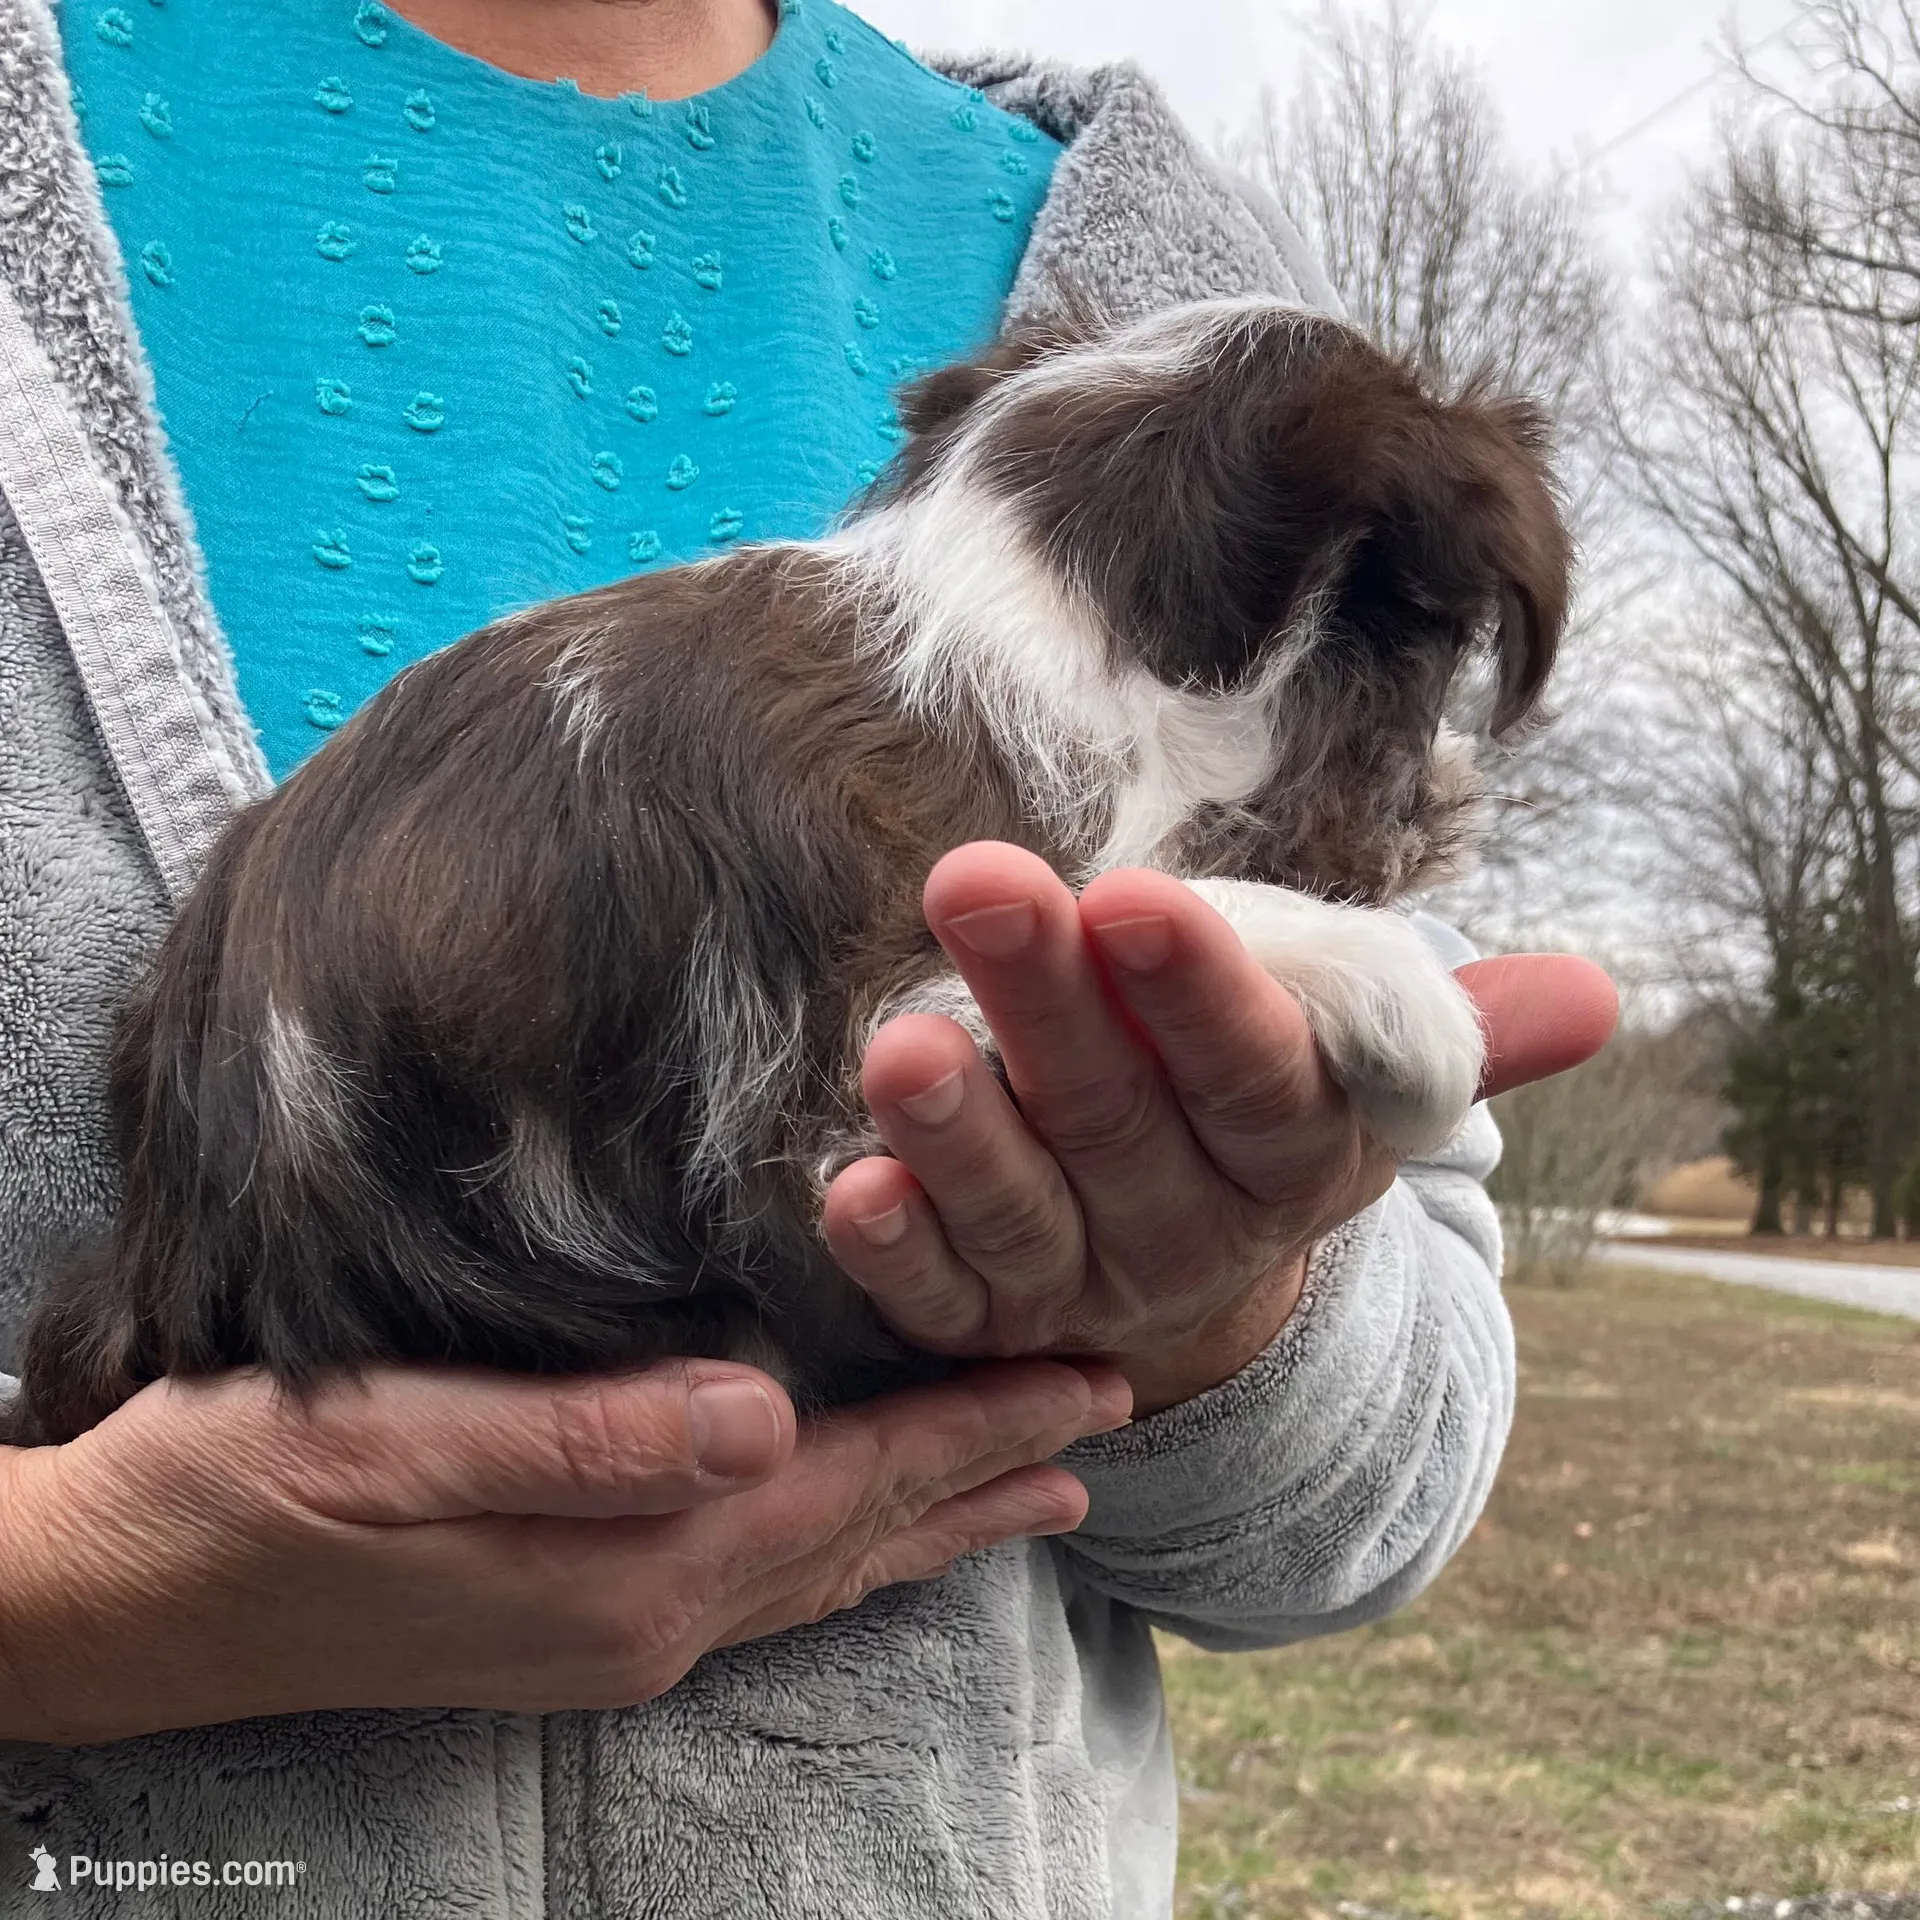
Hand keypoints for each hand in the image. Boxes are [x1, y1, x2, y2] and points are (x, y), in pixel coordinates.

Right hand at [0, 1353, 1129, 1742]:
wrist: (120, 1604)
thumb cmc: (242, 1492)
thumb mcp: (396, 1439)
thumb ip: (587, 1434)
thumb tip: (766, 1413)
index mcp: (631, 1562)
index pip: (851, 1479)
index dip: (975, 1424)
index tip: (1093, 1379)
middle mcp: (649, 1616)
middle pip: (865, 1530)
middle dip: (991, 1470)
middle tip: (1109, 1420)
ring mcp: (614, 1636)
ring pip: (825, 1570)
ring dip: (936, 1522)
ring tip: (1035, 1495)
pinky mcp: (574, 1627)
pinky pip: (763, 1587)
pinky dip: (844, 1553)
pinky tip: (858, 1537)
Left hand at [824, 844, 1616, 1414]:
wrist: (1182, 1285)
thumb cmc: (1250, 1121)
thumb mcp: (1355, 1086)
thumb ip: (1445, 1033)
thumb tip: (1603, 993)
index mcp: (1290, 1155)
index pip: (1254, 1076)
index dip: (1199, 997)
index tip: (1132, 896)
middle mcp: (1188, 1229)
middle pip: (1120, 1120)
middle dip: (1053, 1007)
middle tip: (980, 884)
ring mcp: (1080, 1288)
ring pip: (1022, 1213)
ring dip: (963, 1133)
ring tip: (900, 1043)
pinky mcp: (985, 1326)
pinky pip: (941, 1301)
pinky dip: (897, 1252)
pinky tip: (850, 1189)